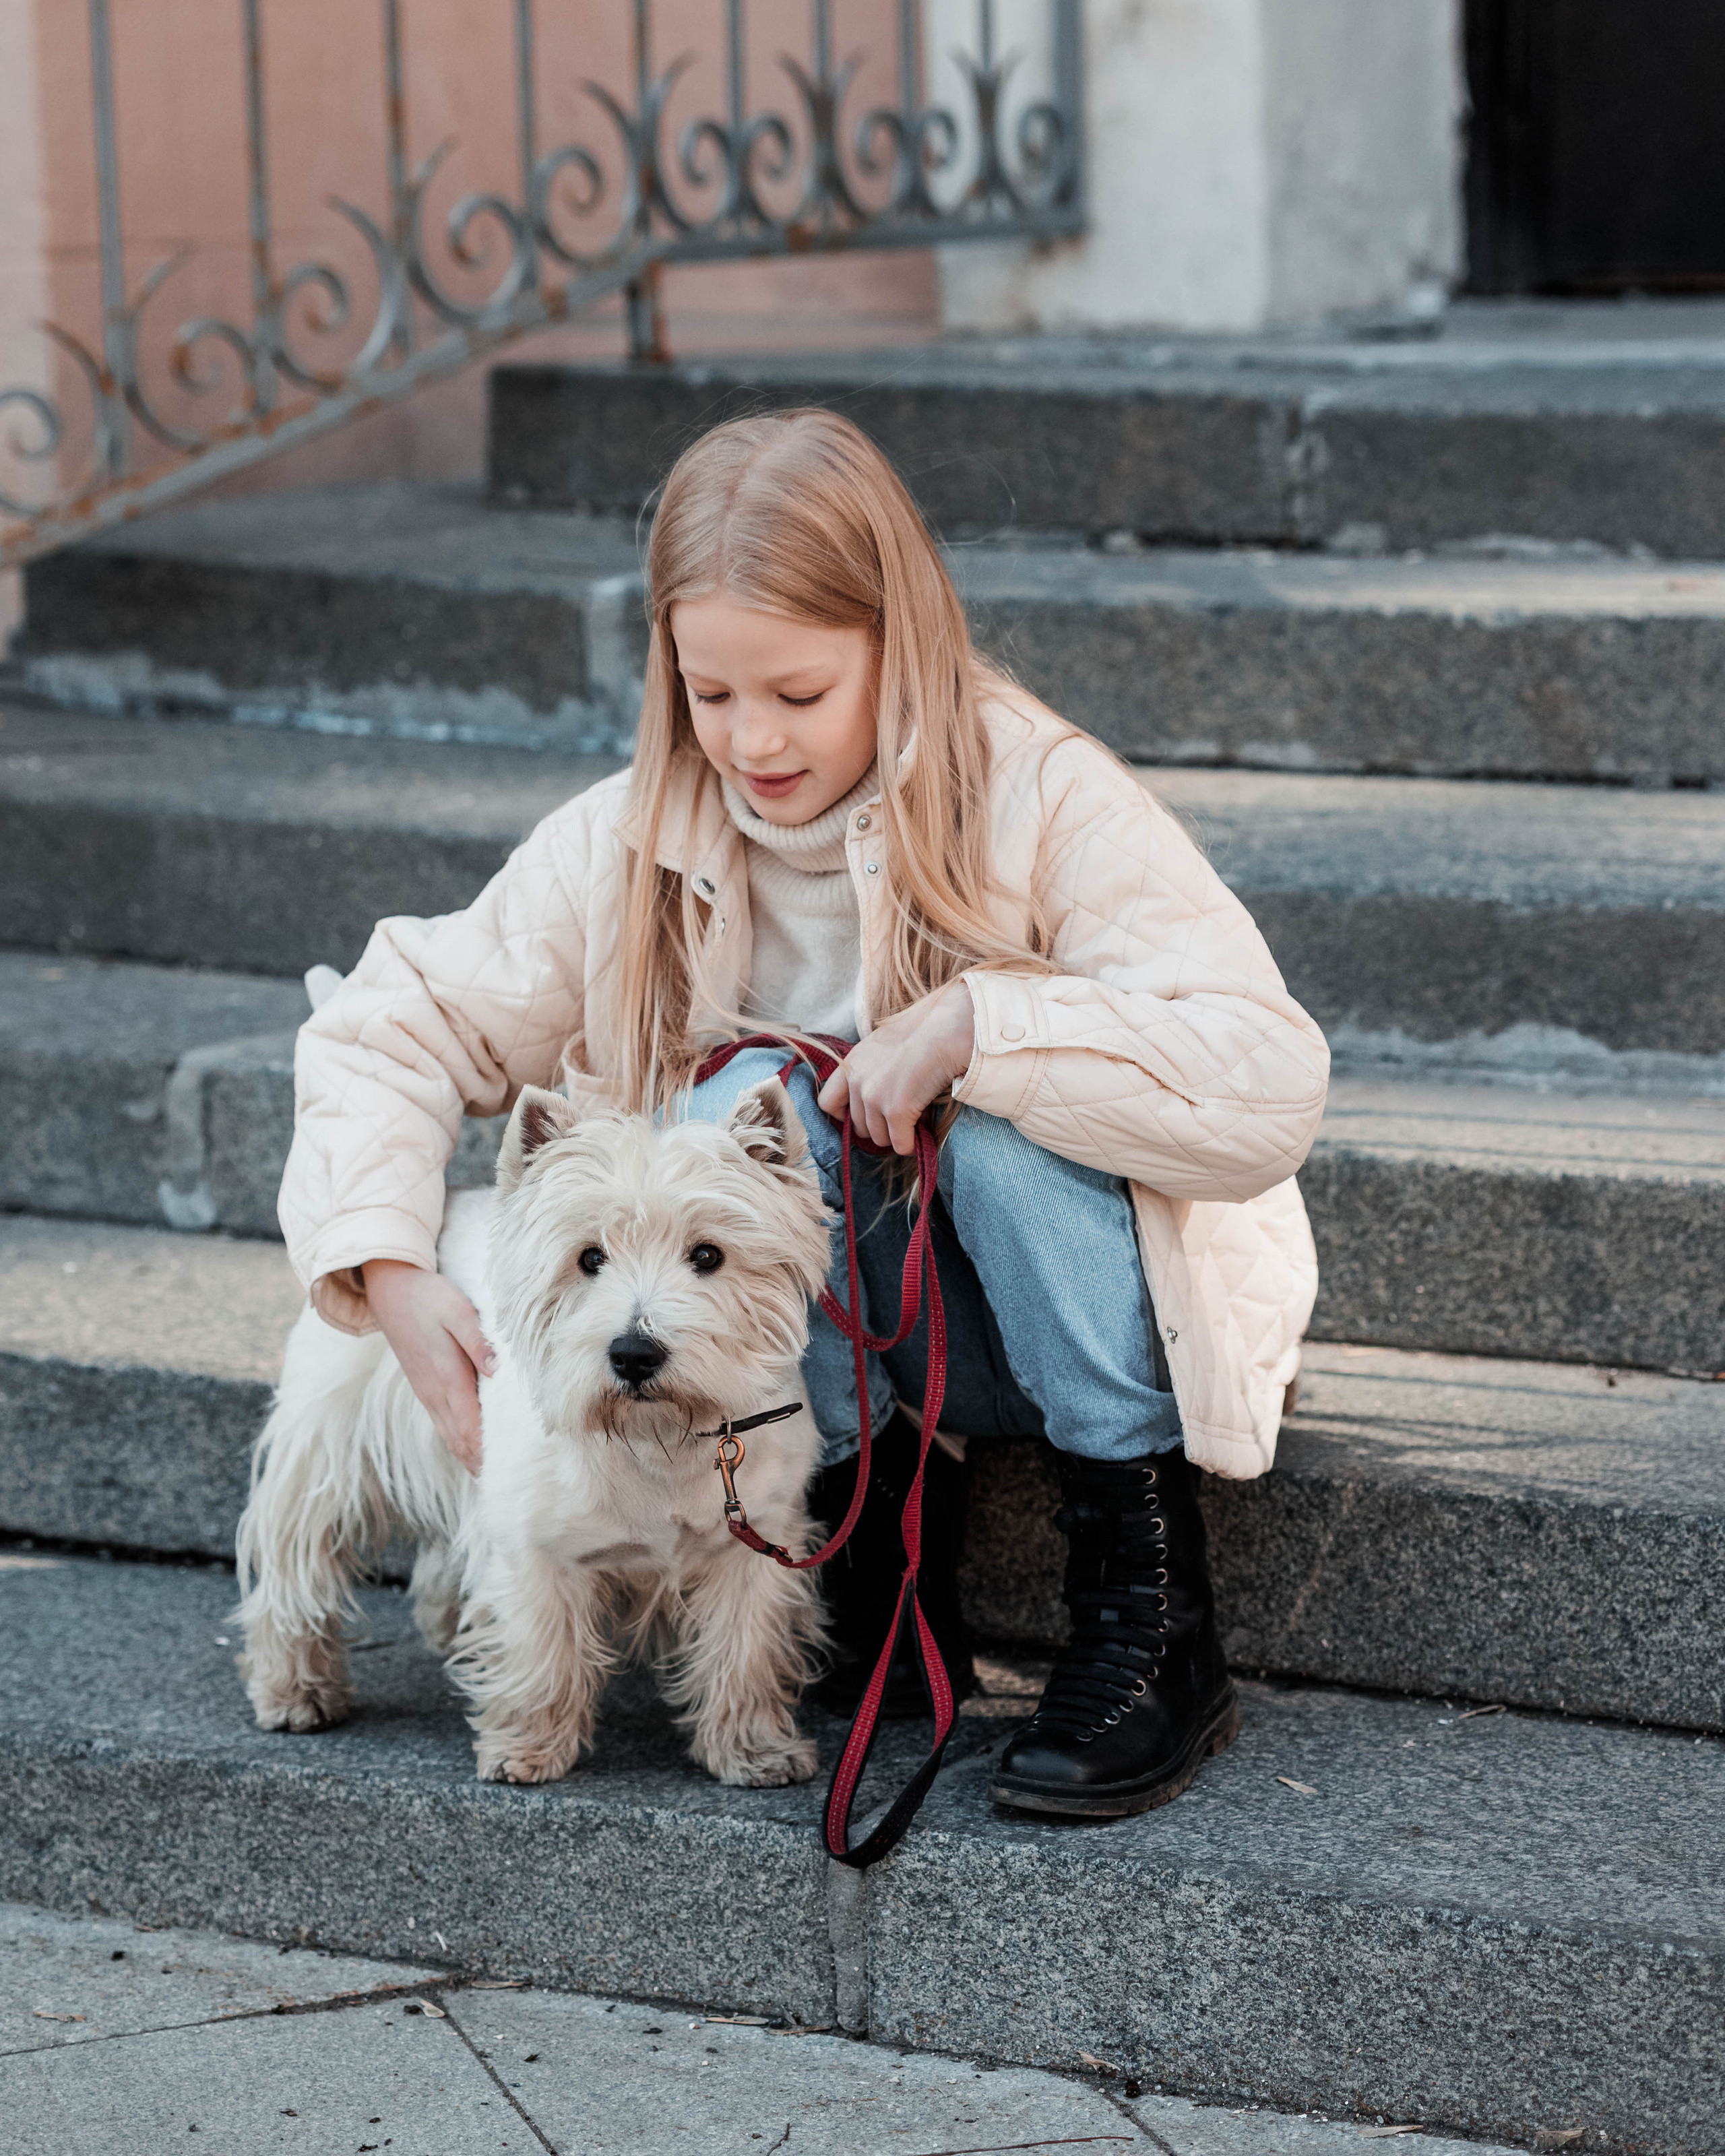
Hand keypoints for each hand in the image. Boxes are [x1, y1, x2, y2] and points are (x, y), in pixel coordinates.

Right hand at [362, 1259, 495, 1475]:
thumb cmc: (428, 1297)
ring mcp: (427, 1394)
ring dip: (471, 1457)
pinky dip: (460, 1443)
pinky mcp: (425, 1388)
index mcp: (446, 1378)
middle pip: (461, 1442)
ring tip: (495, 1477)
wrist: (390, 1290)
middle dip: (483, 1464)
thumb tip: (499, 1370)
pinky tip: (473, 1450)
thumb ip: (479, 1342)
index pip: (470, 1428)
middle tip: (511, 1484)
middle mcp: (435, 1394)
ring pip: (451, 1437)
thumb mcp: (457, 1311)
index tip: (513, 1470)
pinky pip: (444, 1425)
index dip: (489, 1453)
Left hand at [817, 980, 974, 1154]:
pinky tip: (921, 1132)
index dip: (843, 1115)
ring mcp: (874, 1098)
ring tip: (914, 1116)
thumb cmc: (918, 1036)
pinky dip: (911, 1144)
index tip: (863, 1115)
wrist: (941, 1033)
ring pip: (880, 1139)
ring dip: (897, 1134)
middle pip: (858, 1127)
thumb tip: (868, 1099)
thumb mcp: (879, 1047)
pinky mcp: (896, 1111)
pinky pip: (900, 1144)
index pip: (826, 1103)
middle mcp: (857, 1082)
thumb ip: (866, 1070)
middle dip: (879, 1126)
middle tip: (900, 1115)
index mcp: (849, 1066)